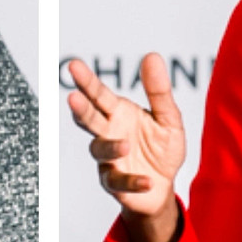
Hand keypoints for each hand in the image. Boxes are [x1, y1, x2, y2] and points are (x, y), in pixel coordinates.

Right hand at [68, 53, 187, 228]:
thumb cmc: (162, 148)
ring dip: (111, 147)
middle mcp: (108, 133)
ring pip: (100, 150)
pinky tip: (147, 180)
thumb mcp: (168, 118)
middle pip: (90, 119)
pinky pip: (119, 181)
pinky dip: (133, 181)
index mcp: (118, 113)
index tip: (73, 65)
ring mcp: (108, 159)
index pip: (99, 94)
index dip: (86, 81)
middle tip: (73, 97)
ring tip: (126, 145)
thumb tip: (151, 55)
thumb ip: (159, 91)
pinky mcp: (114, 183)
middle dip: (81, 109)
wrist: (165, 186)